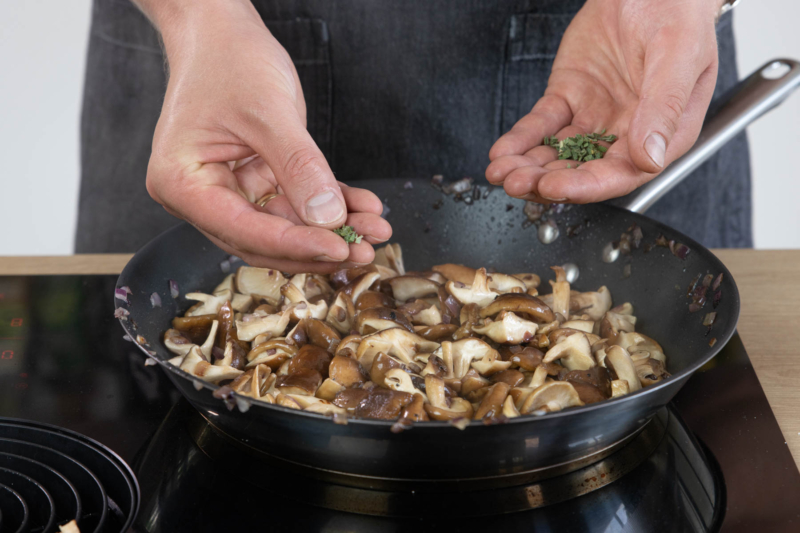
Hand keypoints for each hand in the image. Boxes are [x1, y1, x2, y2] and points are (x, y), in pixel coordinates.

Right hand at [143, 0, 390, 272]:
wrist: (221, 32)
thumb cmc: (229, 61)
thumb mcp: (268, 112)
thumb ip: (298, 167)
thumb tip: (328, 218)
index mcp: (182, 182)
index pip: (244, 231)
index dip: (295, 244)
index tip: (339, 248)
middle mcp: (200, 195)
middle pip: (264, 240)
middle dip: (318, 246)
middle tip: (365, 252)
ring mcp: (228, 190)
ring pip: (284, 227)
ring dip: (331, 230)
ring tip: (375, 229)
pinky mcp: (254, 181)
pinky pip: (294, 204)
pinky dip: (329, 206)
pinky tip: (362, 206)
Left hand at [486, 0, 723, 203]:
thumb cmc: (676, 13)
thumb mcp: (679, 55)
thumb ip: (664, 107)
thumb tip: (649, 158)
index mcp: (662, 133)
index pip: (620, 174)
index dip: (586, 186)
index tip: (555, 188)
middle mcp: (626, 133)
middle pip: (582, 170)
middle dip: (545, 180)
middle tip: (515, 183)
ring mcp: (594, 118)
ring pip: (557, 153)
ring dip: (528, 166)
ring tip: (500, 173)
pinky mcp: (568, 98)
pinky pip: (541, 125)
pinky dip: (520, 139)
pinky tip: (502, 151)